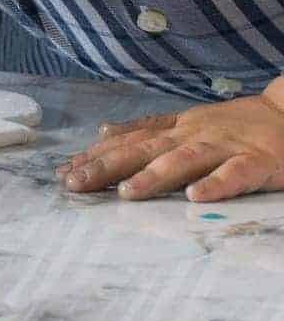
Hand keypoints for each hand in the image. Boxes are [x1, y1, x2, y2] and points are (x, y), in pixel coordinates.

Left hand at [57, 77, 283, 201]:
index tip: (64, 172)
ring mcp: (223, 147)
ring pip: (183, 160)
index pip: (127, 143)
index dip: (95, 157)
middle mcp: (192, 135)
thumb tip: (102, 131)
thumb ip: (146, 129)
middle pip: (143, 150)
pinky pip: (234, 174)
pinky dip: (215, 184)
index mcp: (174, 129)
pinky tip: (194, 197)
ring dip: (153, 176)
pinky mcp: (257, 162)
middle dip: (106, 167)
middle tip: (75, 184)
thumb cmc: (233, 124)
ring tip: (126, 193)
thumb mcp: (185, 123)